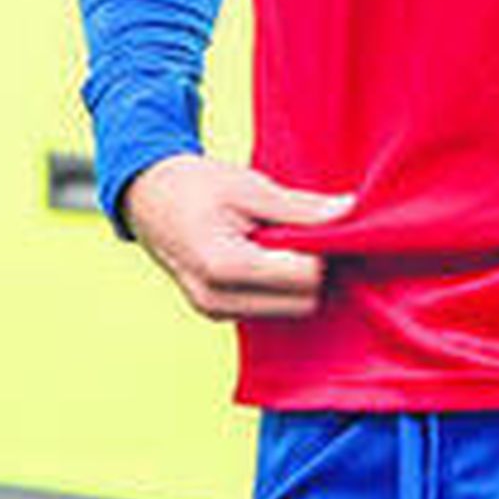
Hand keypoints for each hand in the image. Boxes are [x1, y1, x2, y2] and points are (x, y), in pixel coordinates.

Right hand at [123, 153, 353, 320]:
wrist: (148, 196)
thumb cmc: (197, 184)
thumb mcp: (251, 187)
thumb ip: (301, 208)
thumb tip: (350, 212)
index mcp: (224, 267)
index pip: (305, 277)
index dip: (322, 248)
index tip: (319, 220)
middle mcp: (218, 302)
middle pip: (302, 302)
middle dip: (313, 267)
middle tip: (304, 228)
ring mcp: (215, 313)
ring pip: (289, 310)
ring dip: (296, 278)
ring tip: (279, 237)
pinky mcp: (217, 314)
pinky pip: (268, 309)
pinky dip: (279, 285)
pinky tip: (269, 253)